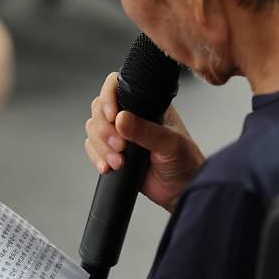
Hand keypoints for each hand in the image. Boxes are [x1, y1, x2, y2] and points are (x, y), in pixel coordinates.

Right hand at [84, 73, 205, 211]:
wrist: (181, 191)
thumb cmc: (185, 163)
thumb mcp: (170, 144)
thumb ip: (146, 132)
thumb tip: (121, 119)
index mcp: (146, 105)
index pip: (117, 87)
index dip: (108, 97)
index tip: (112, 115)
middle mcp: (131, 116)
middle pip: (99, 109)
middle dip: (104, 130)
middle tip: (120, 146)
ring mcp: (120, 134)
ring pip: (93, 129)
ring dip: (101, 146)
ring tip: (119, 162)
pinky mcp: (112, 152)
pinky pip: (93, 148)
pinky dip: (96, 158)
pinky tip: (109, 167)